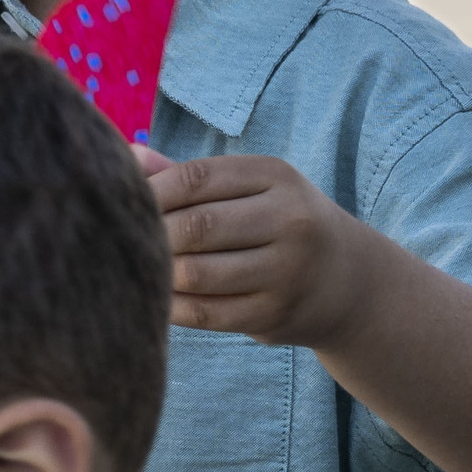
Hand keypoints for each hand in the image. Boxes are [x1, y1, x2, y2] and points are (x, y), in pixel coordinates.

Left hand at [138, 150, 381, 348]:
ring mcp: (286, 271)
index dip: (150, 191)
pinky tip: (157, 297)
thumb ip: (188, 176)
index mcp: (276, 176)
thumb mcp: (250, 189)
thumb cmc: (276, 223)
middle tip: (124, 241)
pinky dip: (171, 306)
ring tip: (137, 268)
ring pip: (197, 274)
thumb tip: (128, 156)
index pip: (196, 178)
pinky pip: (205, 313)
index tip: (123, 203)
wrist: (348, 281)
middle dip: (152, 235)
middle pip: (196, 226)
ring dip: (157, 273)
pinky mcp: (275, 315)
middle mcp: (289, 220)